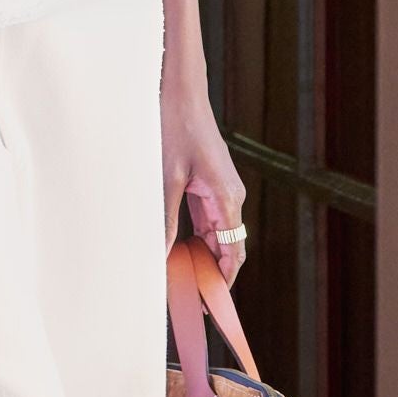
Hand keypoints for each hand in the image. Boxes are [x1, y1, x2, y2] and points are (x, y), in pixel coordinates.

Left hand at [162, 63, 246, 281]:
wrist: (180, 91)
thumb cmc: (174, 128)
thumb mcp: (166, 178)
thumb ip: (166, 219)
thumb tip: (164, 254)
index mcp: (227, 197)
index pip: (234, 251)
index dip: (224, 281)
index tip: (210, 305)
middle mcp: (230, 196)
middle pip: (227, 246)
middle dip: (211, 274)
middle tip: (189, 300)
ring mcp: (220, 190)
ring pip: (216, 235)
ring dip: (201, 257)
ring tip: (180, 280)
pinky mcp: (208, 183)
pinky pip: (206, 220)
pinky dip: (194, 238)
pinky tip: (176, 251)